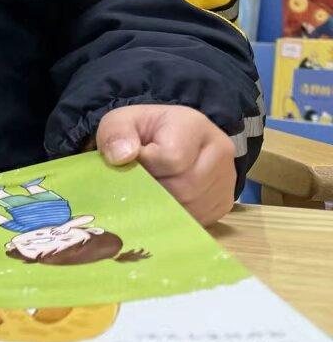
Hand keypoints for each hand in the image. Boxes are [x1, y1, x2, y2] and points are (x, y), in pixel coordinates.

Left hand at [95, 104, 236, 224]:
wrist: (166, 139)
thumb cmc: (142, 132)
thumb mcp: (120, 122)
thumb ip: (115, 133)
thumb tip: (122, 156)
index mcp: (194, 125)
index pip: (172, 158)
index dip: (147, 166)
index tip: (136, 161)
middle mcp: (220, 150)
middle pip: (184, 187)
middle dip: (154, 189)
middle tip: (140, 181)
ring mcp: (227, 178)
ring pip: (192, 207)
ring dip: (163, 205)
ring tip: (151, 188)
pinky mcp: (225, 202)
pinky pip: (199, 219)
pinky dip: (176, 216)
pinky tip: (165, 201)